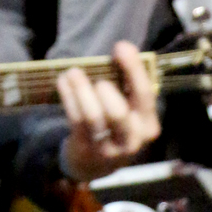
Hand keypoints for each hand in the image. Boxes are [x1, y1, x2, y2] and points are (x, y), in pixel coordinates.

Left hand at [57, 41, 161, 181]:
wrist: (96, 165)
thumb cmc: (115, 126)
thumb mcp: (129, 111)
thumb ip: (129, 84)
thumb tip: (123, 48)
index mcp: (148, 125)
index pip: (144, 94)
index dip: (133, 69)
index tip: (120, 46)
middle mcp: (132, 140)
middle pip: (118, 112)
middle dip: (105, 89)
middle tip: (96, 76)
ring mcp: (108, 148)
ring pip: (93, 116)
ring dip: (81, 90)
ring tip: (72, 72)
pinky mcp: (85, 149)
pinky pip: (75, 119)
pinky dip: (68, 97)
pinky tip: (63, 82)